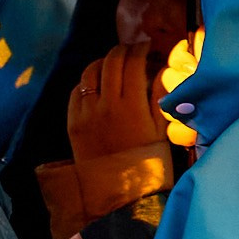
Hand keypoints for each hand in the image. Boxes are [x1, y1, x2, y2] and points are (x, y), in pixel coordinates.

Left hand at [67, 40, 168, 161]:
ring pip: (90, 73)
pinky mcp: (73, 122)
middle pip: (110, 62)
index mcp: (132, 105)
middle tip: (133, 49)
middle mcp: (106, 104)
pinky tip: (98, 84)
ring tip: (114, 63)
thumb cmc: (149, 162)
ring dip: (103, 62)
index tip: (148, 46)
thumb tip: (165, 69)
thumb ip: (162, 97)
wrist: (120, 192)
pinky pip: (77, 91)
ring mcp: (86, 112)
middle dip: (123, 50)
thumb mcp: (163, 129)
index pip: (133, 63)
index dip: (141, 50)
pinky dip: (88, 82)